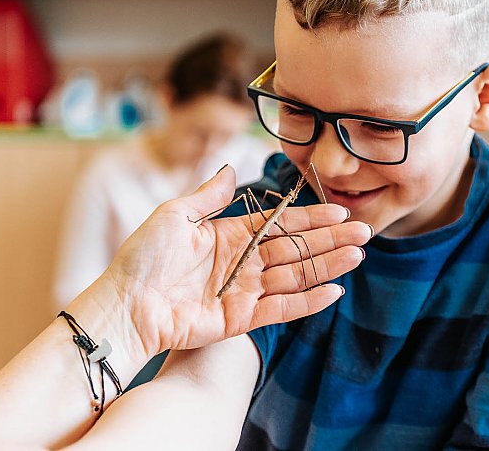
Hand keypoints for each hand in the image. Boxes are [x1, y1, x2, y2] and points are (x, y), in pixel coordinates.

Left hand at [82, 165, 369, 358]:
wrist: (125, 304)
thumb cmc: (142, 257)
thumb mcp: (175, 214)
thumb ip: (209, 195)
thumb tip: (232, 167)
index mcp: (230, 234)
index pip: (281, 224)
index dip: (311, 217)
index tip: (340, 210)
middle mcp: (243, 262)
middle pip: (296, 249)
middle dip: (330, 239)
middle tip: (363, 231)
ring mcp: (245, 291)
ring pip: (296, 276)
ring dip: (328, 266)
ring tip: (358, 255)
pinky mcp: (242, 319)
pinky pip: (282, 308)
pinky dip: (309, 300)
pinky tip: (334, 290)